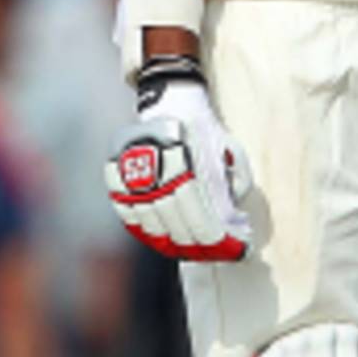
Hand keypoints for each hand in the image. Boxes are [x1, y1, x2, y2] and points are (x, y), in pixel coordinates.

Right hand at [105, 62, 251, 261]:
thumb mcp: (231, 153)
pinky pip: (132, 220)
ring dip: (178, 245)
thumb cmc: (204, 131)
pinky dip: (149, 235)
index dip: (222, 245)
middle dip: (204, 249)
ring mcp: (138, 182)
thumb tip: (234, 220)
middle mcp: (160, 181)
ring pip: (156, 231)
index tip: (236, 251)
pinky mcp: (121, 182)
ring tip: (195, 251)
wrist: (172, 103)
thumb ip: (236, 185)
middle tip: (220, 253)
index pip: (205, 226)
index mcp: (190, 173)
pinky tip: (165, 240)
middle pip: (180, 233)